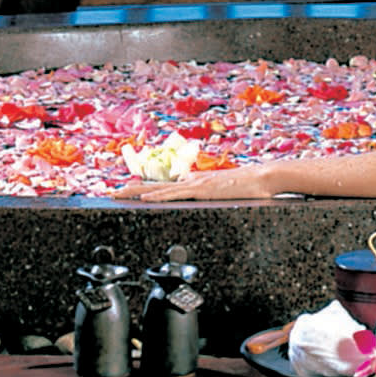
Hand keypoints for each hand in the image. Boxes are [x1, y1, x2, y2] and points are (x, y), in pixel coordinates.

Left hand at [110, 169, 272, 201]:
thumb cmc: (249, 186)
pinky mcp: (203, 190)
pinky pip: (176, 194)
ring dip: (137, 192)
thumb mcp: (225, 192)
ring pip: (160, 189)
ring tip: (118, 194)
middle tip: (110, 193)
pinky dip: (159, 196)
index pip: (164, 186)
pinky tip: (145, 199)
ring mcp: (196, 184)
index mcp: (195, 182)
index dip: (144, 189)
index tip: (126, 192)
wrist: (265, 177)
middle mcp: (192, 180)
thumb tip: (200, 192)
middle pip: (155, 185)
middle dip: (131, 189)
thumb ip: (211, 192)